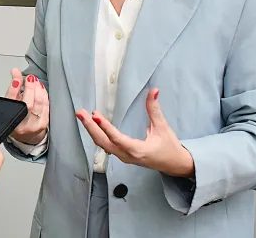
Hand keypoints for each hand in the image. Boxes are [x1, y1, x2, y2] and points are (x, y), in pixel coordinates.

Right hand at [5, 68, 49, 144]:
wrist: (26, 136)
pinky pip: (46, 106)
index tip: (16, 77)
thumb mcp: (11, 104)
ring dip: (38, 90)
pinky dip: (44, 95)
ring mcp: (33, 125)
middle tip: (30, 78)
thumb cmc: (17, 118)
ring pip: (38, 104)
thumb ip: (13, 88)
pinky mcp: (43, 124)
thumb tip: (15, 71)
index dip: (14, 88)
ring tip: (35, 81)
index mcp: (9, 118)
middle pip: (27, 103)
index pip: (11, 101)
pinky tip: (41, 89)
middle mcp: (21, 124)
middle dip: (29, 88)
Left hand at [76, 88, 193, 177]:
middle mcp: (127, 156)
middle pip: (104, 142)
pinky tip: (91, 125)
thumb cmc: (169, 147)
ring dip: (91, 130)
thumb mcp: (163, 127)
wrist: (174, 165)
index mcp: (138, 151)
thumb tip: (153, 91)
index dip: (106, 127)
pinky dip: (97, 135)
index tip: (95, 116)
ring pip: (102, 145)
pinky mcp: (122, 155)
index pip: (117, 139)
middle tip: (81, 113)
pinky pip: (105, 146)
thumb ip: (155, 109)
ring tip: (82, 116)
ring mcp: (123, 157)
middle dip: (90, 127)